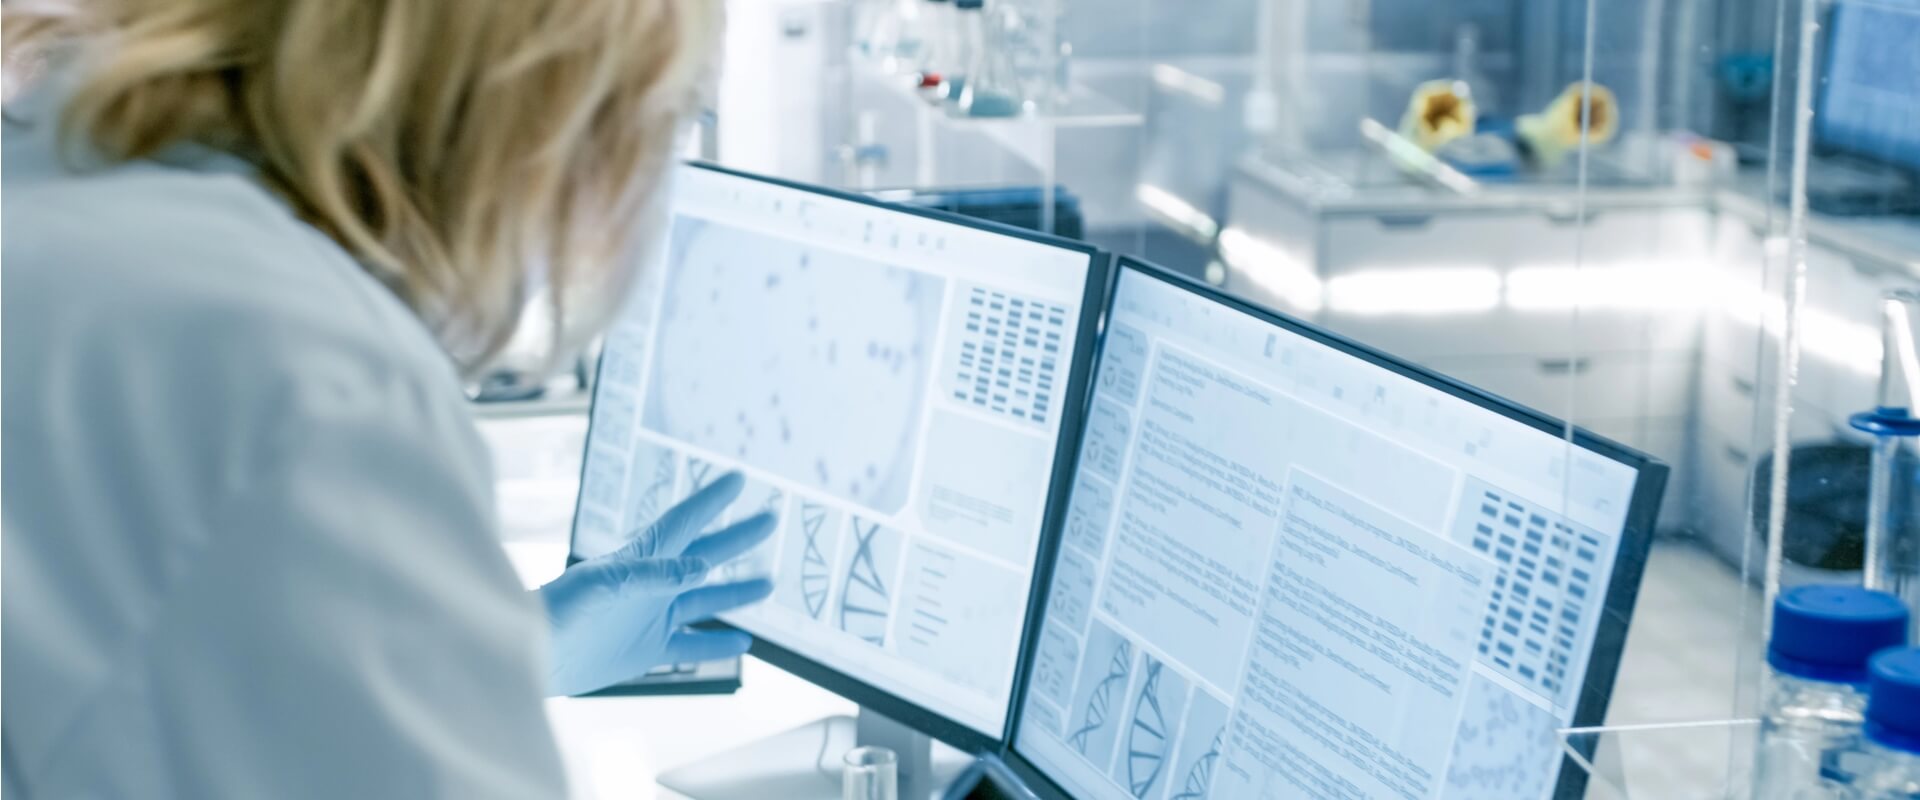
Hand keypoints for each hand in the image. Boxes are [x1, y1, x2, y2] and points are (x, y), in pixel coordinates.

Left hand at [537, 472, 775, 696]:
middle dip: (738, 537)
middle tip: (772, 518)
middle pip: (707, 554)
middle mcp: (653, 584)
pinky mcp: (648, 650)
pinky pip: (692, 645)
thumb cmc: (558, 612)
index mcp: (641, 559)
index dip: (712, 499)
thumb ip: (651, 576)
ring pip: (706, 599)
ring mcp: (652, 617)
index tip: (739, 477)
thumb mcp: (602, 586)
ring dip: (737, 590)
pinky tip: (743, 641)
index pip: (686, 522)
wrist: (532, 656)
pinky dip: (718, 643)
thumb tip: (701, 568)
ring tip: (769, 582)